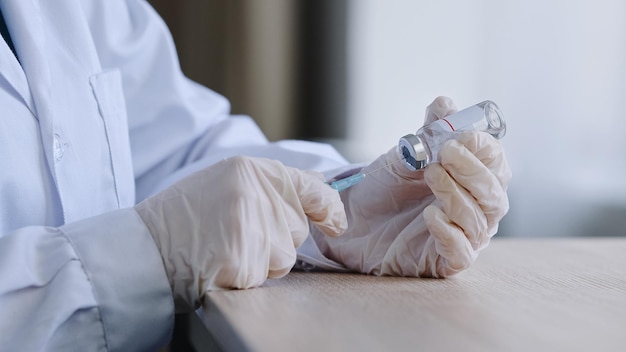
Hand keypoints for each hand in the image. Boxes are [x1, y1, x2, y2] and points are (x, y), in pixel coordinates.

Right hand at [135, 156, 346, 310]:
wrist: (145, 246)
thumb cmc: (184, 216)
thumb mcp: (226, 182)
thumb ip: (268, 187)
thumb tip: (316, 192)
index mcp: (253, 170)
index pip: (311, 187)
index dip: (329, 207)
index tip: (336, 222)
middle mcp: (258, 194)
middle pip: (297, 229)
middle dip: (277, 240)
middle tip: (235, 234)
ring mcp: (253, 227)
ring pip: (284, 257)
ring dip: (262, 261)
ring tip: (224, 248)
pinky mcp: (245, 259)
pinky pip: (263, 276)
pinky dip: (244, 277)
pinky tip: (219, 264)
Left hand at [311, 96, 510, 277]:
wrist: (354, 218)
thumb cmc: (386, 187)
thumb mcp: (406, 155)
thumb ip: (429, 132)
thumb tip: (445, 104)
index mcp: (473, 178)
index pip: (495, 162)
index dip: (483, 148)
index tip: (460, 136)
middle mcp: (476, 208)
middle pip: (495, 193)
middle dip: (472, 171)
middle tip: (445, 154)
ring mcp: (464, 237)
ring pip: (480, 221)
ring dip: (456, 195)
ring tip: (430, 175)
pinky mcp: (445, 262)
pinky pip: (461, 253)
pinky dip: (450, 234)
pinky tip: (430, 216)